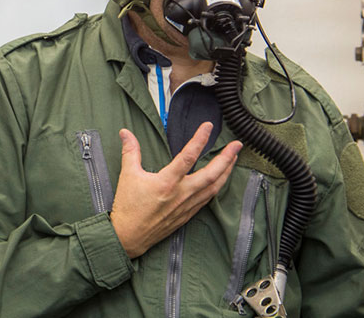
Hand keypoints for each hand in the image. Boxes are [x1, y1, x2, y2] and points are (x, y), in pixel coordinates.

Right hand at [108, 122, 240, 258]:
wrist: (129, 237)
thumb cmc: (128, 207)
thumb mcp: (128, 175)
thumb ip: (130, 151)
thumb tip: (125, 132)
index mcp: (166, 182)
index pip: (188, 156)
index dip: (199, 139)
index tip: (208, 127)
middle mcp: (181, 194)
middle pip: (211, 174)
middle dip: (227, 158)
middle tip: (237, 145)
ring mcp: (186, 206)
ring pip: (214, 187)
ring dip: (226, 172)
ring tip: (234, 159)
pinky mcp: (187, 215)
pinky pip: (207, 198)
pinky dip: (217, 187)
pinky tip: (220, 180)